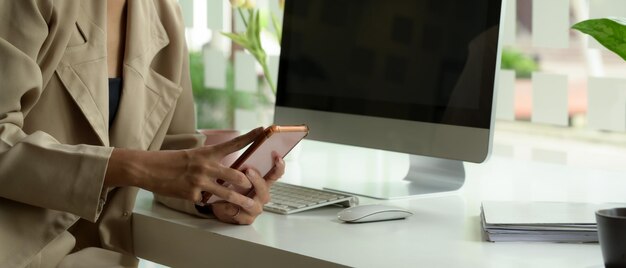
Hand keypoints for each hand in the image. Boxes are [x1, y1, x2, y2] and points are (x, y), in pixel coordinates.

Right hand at [106, 128, 264, 209]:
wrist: (146, 168)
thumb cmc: (169, 161)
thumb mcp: (191, 156)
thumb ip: (208, 162)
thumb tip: (223, 170)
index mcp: (206, 153)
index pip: (233, 143)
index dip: (249, 137)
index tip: (262, 130)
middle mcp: (206, 166)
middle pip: (235, 175)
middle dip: (247, 182)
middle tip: (253, 186)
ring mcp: (199, 181)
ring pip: (226, 193)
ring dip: (240, 200)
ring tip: (249, 204)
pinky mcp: (192, 194)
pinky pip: (204, 200)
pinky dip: (203, 200)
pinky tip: (196, 197)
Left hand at [212, 154, 284, 224]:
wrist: (220, 204)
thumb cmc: (231, 185)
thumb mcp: (236, 172)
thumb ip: (242, 164)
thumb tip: (244, 144)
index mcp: (263, 182)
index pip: (275, 174)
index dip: (278, 166)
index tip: (277, 156)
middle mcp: (262, 195)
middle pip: (265, 189)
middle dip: (257, 180)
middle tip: (248, 171)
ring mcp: (255, 208)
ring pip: (253, 204)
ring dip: (243, 198)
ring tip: (233, 193)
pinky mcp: (246, 219)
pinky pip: (239, 215)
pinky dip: (228, 209)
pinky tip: (219, 204)